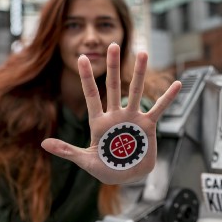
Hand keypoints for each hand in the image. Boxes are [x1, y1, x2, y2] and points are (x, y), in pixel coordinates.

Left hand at [41, 43, 181, 184]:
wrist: (127, 178)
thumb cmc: (105, 169)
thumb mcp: (85, 160)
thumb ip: (67, 151)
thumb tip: (44, 144)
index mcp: (99, 121)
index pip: (91, 94)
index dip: (86, 77)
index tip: (80, 58)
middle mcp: (116, 114)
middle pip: (114, 86)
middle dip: (112, 66)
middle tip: (112, 44)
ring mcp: (132, 118)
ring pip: (135, 91)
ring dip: (139, 73)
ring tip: (142, 53)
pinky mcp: (147, 125)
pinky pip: (158, 108)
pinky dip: (168, 97)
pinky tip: (177, 84)